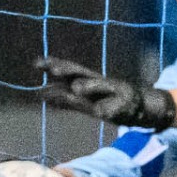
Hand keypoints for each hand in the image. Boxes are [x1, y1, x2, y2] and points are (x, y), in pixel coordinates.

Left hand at [35, 56, 176, 130]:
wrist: (140, 107)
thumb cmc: (107, 102)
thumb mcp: (84, 101)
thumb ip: (64, 98)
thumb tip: (41, 94)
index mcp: (89, 81)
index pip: (70, 70)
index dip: (54, 65)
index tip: (36, 64)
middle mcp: (100, 83)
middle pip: (83, 73)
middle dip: (69, 71)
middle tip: (54, 71)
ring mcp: (113, 93)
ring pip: (100, 87)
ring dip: (89, 86)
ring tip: (77, 88)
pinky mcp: (124, 106)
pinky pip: (114, 108)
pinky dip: (108, 109)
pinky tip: (101, 112)